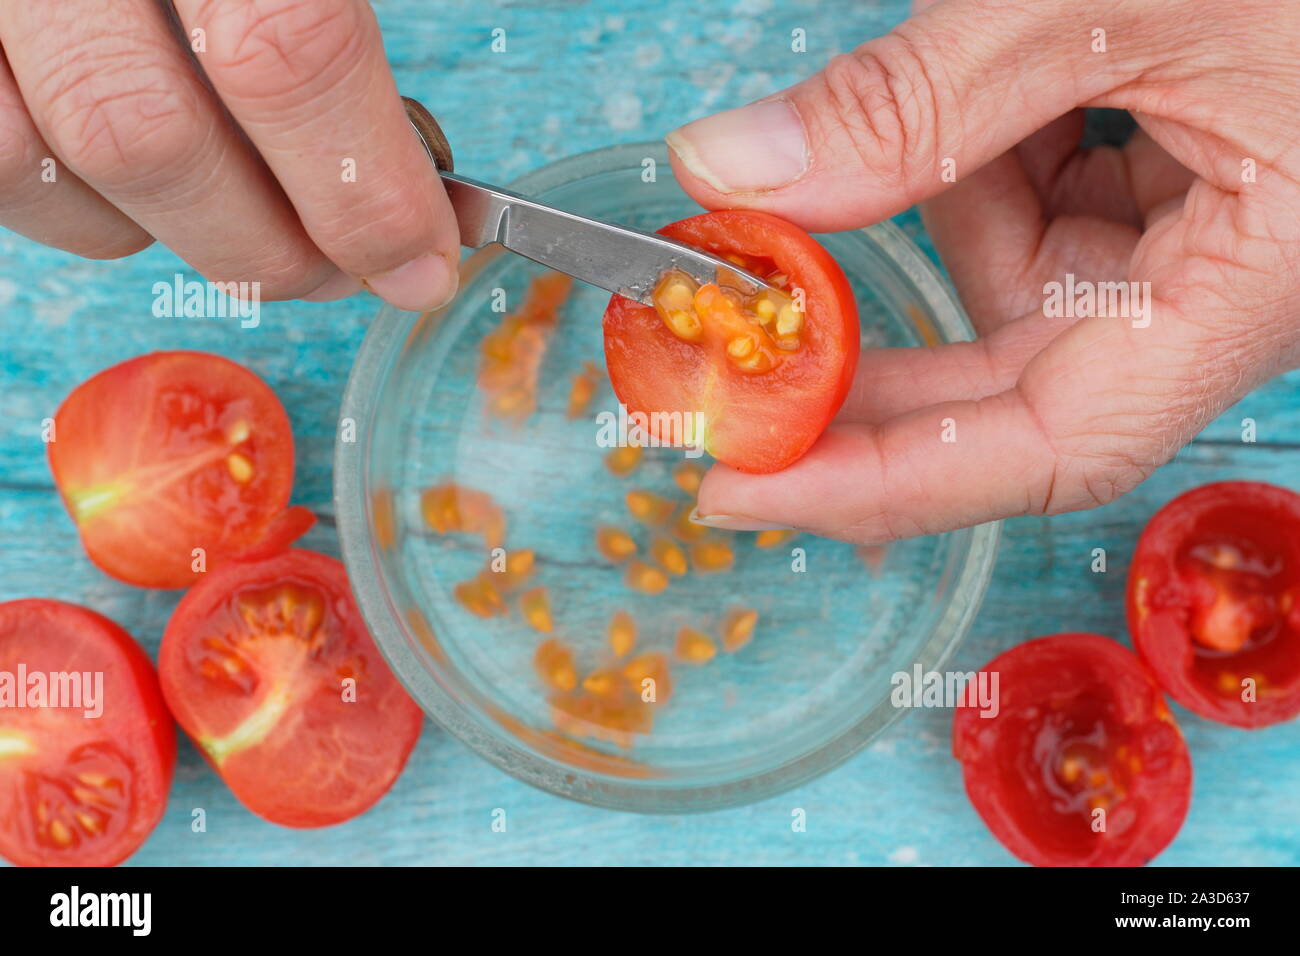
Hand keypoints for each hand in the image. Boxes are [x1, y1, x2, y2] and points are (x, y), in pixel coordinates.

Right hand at [0, 0, 458, 310]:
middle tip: (342, 266)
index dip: (363, 185)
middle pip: (150, 136)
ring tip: (254, 223)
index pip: (288, 45)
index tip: (418, 260)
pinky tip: (157, 189)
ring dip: (176, 234)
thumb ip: (335, 28)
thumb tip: (411, 201)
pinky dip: (88, 208)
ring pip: (55, 166)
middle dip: (268, 244)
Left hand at [668, 0, 1299, 542]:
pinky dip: (986, 157)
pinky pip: (1047, 214)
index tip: (741, 484)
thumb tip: (728, 172)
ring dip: (940, 196)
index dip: (887, 483)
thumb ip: (914, 100)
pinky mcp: (1178, 198)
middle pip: (1012, 391)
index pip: (1052, 452)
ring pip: (1017, 283)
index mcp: (1258, 288)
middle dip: (864, 363)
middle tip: (725, 348)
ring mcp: (1202, 248)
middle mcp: (1226, 296)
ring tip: (943, 88)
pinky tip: (1010, 84)